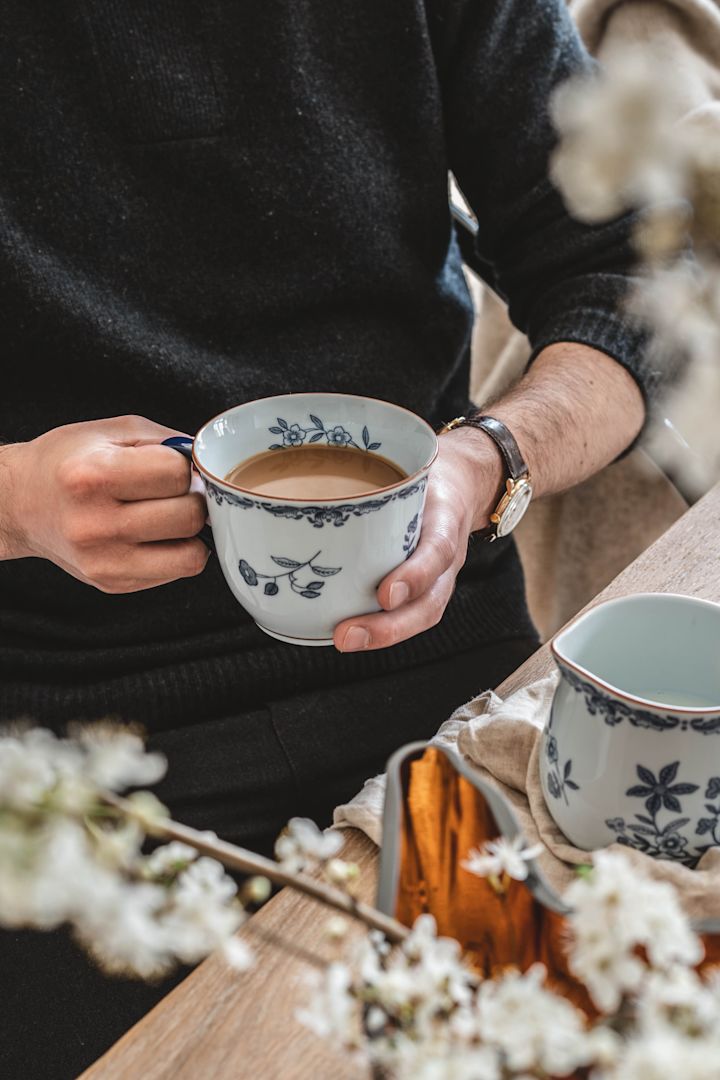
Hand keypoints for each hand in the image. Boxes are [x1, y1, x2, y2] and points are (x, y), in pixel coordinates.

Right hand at [0, 415, 208, 592]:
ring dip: (191, 533)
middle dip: (193, 499)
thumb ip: (166, 443)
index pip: (178, 475)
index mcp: (93, 476)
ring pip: (192, 555)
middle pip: (190, 517)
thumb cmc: (67, 462)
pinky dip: (175, 552)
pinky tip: (152, 535)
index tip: (171, 466)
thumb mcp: (112, 433)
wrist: (20, 503)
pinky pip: (176, 572)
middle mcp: (95, 524)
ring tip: (168, 515)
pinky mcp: (112, 584)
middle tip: (174, 492)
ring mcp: (104, 561)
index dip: (184, 467)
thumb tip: (211, 466)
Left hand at [333, 428, 503, 651]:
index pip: (437, 550)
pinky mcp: (426, 588)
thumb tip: (306, 465)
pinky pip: (409, 613)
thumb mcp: (412, 465)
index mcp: (444, 519)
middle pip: (429, 602)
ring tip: (344, 641)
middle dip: (390, 626)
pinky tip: (344, 632)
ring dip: (383, 635)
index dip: (414, 575)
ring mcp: (439, 578)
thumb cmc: (425, 475)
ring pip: (421, 616)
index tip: (385, 595)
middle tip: (345, 635)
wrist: (462, 482)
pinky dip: (380, 627)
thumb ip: (376, 471)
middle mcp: (447, 557)